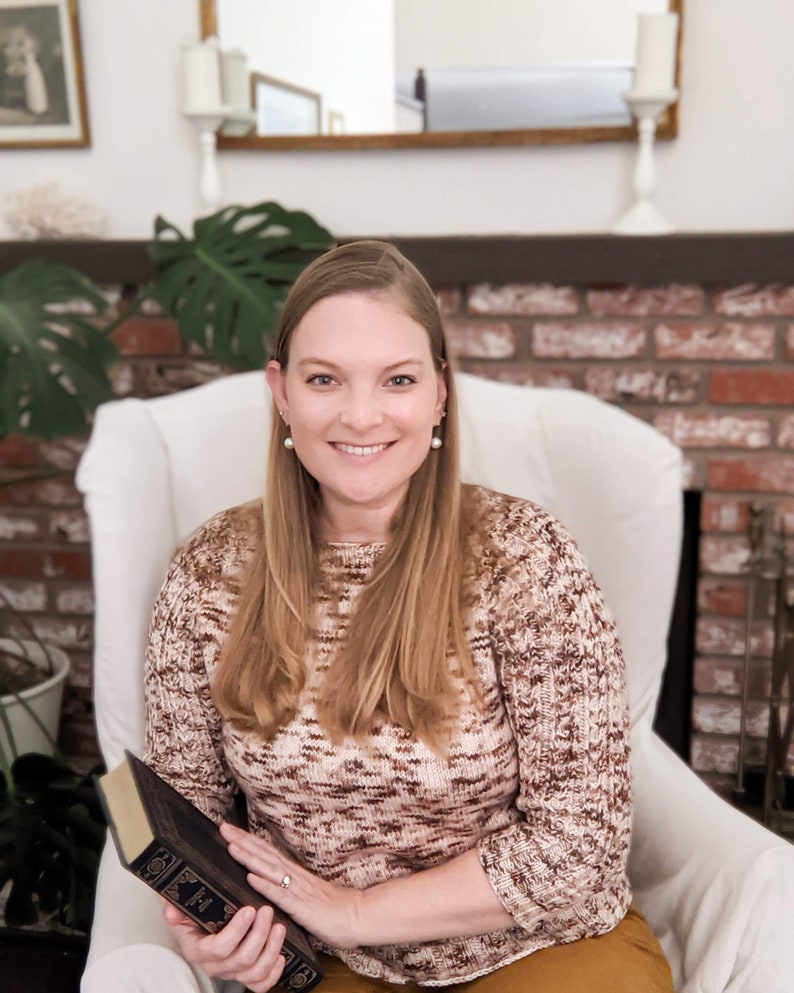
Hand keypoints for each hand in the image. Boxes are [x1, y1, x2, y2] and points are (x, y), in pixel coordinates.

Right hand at [163, 900, 286, 992]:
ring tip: (278, 927)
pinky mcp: (245, 975)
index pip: (220, 947)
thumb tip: (172, 911)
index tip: (249, 910)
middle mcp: (215, 965)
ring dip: (272, 949)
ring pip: (255, 972)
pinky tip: (281, 954)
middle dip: (260, 933)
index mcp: (199, 950)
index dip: (238, 930)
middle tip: (267, 910)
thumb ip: (174, 908)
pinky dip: (274, 972)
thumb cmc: (193, 917)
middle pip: (243, 959)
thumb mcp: (180, 909)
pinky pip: (261, 984)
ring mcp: (232, 972)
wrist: (199, 928)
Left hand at [221, 821, 363, 948]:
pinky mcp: (303, 908)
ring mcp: (299, 891)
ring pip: (270, 870)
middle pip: (265, 855)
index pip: (268, 853)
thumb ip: (291, 891)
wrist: (358, 917)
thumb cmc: (335, 911)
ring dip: (250, 857)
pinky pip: (281, 895)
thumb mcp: (308, 896)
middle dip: (243, 842)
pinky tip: (251, 877)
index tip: (230, 831)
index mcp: (295, 875)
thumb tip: (272, 887)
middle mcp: (295, 878)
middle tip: (223, 828)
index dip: (249, 842)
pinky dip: (265, 885)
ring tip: (232, 846)